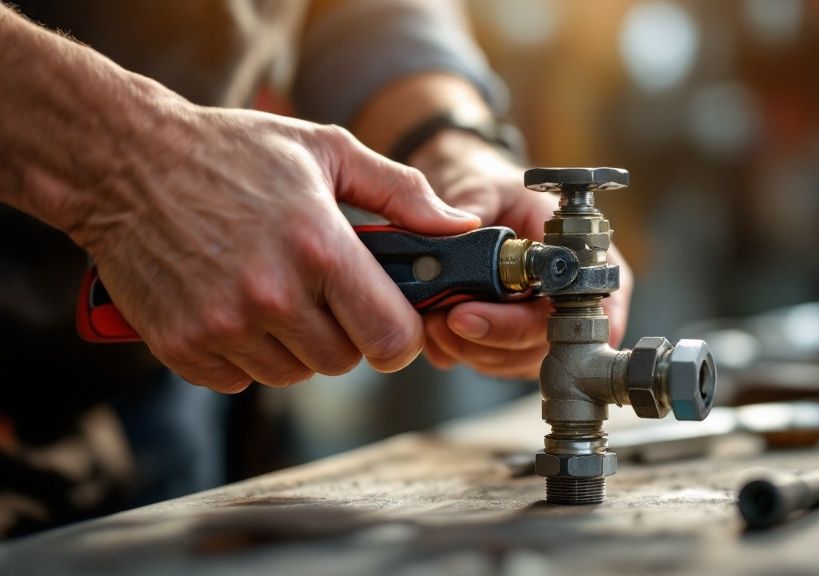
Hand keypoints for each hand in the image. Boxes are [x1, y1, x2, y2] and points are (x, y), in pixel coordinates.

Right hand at [72, 104, 479, 392]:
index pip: (392, 336)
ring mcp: (223, 326)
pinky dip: (246, 354)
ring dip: (297, 345)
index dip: (402, 335)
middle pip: (345, 360)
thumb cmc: (233, 151)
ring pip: (295, 373)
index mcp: (319, 248)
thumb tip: (461, 226)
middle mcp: (273, 296)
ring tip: (276, 292)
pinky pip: (241, 380)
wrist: (124, 163)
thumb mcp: (326, 151)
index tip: (393, 318)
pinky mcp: (183, 347)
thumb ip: (402, 192)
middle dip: (347, 332)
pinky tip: (235, 307)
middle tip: (325, 292)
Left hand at [410, 132, 633, 378]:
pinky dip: (459, 352)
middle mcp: (571, 299)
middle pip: (537, 346)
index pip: (567, 313)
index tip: (466, 315)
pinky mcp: (511, 341)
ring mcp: (541, 325)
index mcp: (585, 259)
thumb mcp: (485, 183)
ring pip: (511, 362)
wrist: (470, 194)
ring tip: (432, 319)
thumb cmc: (491, 185)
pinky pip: (489, 363)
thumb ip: (474, 206)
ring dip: (467, 349)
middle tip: (439, 319)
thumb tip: (458, 230)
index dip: (517, 323)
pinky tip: (436, 328)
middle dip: (482, 339)